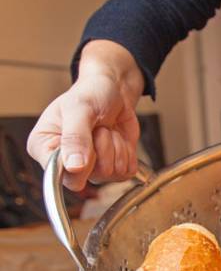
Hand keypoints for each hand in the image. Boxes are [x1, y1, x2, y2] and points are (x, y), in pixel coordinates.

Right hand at [27, 40, 143, 191]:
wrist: (114, 91)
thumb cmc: (90, 95)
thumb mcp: (78, 109)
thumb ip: (74, 137)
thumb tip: (74, 168)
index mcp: (44, 148)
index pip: (59, 176)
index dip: (78, 163)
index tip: (86, 141)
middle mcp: (66, 163)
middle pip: (87, 178)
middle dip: (100, 151)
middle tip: (97, 129)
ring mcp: (91, 169)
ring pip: (111, 173)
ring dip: (115, 147)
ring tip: (106, 129)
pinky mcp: (114, 169)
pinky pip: (127, 171)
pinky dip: (127, 151)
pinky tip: (117, 137)